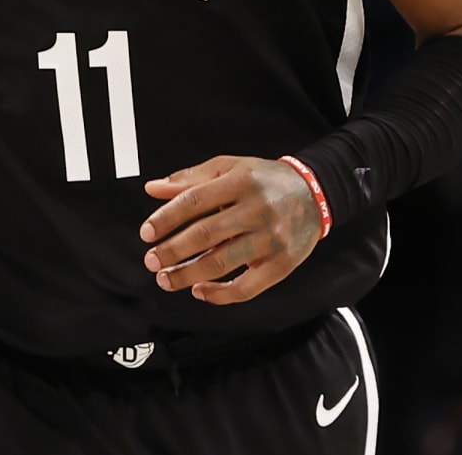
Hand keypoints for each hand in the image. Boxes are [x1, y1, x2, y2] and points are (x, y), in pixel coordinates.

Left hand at [138, 155, 322, 304]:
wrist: (314, 193)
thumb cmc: (266, 180)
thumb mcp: (230, 167)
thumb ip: (191, 179)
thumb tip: (153, 188)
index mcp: (240, 181)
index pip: (195, 200)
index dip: (167, 218)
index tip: (147, 232)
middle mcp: (256, 210)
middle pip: (206, 234)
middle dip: (172, 251)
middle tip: (151, 260)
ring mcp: (270, 239)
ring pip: (222, 263)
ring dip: (188, 275)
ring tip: (166, 279)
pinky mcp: (281, 264)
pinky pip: (247, 287)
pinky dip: (220, 294)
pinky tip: (200, 291)